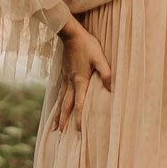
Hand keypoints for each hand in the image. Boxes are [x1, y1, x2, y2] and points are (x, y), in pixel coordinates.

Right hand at [50, 20, 112, 135]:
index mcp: (80, 81)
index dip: (78, 119)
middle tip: (59, 134)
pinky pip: (59, 92)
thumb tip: (112, 90)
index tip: (77, 131)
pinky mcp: (63, 73)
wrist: (70, 33)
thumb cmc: (87, 45)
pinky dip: (57, 101)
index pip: (79, 105)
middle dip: (63, 121)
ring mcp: (65, 78)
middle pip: (66, 106)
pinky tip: (57, 104)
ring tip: (54, 125)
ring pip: (61, 100)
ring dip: (58, 113)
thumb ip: (107, 74)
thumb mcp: (100, 58)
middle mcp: (70, 82)